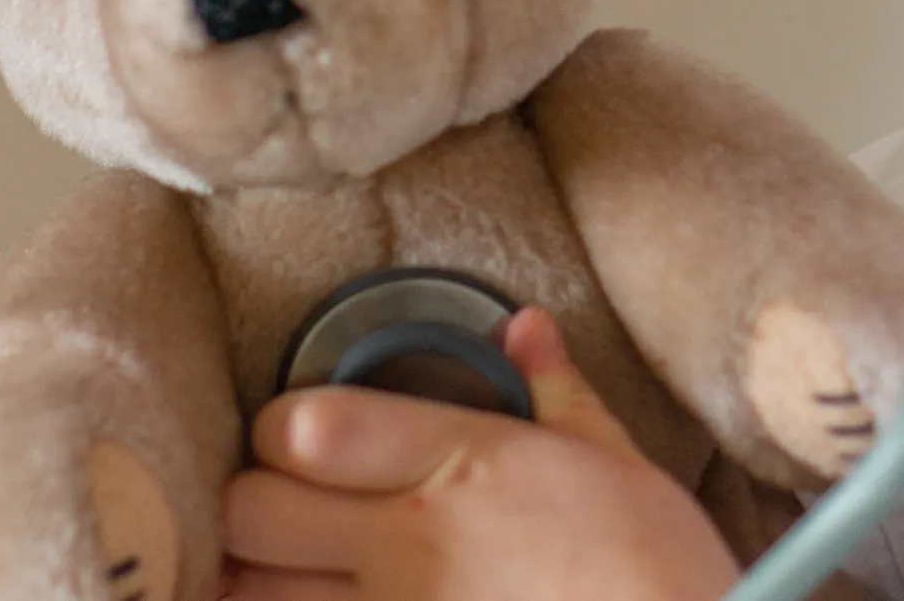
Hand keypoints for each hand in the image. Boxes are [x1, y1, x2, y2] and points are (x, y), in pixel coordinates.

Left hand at [221, 306, 740, 600]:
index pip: (301, 427)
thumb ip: (555, 393)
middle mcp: (409, 543)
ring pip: (251, 593)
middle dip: (254, 504)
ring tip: (294, 570)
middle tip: (290, 507)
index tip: (309, 437)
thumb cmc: (655, 569)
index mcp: (459, 466)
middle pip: (248, 510)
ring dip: (257, 578)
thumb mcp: (618, 461)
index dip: (283, 428)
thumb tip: (527, 330)